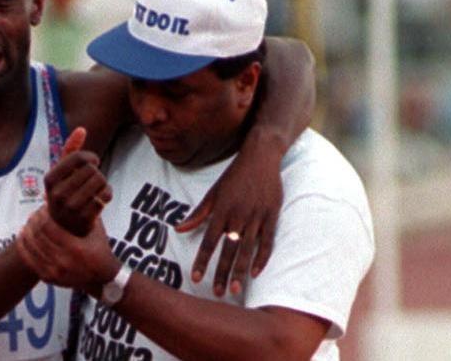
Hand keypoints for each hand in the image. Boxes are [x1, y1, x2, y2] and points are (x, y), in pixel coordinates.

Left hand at [16, 206, 118, 294]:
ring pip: (31, 247)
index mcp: (75, 248)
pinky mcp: (48, 278)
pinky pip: (28, 260)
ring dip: (27, 231)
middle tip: (35, 213)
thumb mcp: (96, 229)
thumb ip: (84, 211)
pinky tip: (23, 236)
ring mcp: (54, 272)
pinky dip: (23, 247)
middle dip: (34, 221)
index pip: (48, 226)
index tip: (44, 209)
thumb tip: (70, 195)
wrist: (102, 279)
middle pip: (37, 235)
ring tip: (29, 222)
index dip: (42, 215)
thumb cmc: (100, 249)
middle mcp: (63, 261)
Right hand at [45, 127, 111, 236]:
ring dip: (103, 184)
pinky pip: (105, 197)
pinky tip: (101, 199)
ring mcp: (70, 209)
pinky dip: (107, 195)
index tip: (93, 162)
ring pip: (100, 182)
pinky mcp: (84, 220)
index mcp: (49, 180)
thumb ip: (70, 150)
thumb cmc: (65, 193)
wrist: (64, 228)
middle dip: (97, 172)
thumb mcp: (63, 173)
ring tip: (96, 189)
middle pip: (92, 170)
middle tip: (93, 180)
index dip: (90, 157)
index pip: (78, 157)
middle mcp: (57, 195)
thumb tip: (81, 129)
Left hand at [175, 151, 281, 295]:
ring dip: (240, 271)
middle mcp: (238, 215)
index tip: (196, 278)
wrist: (260, 157)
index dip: (202, 261)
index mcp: (221, 210)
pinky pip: (267, 241)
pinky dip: (262, 257)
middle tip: (217, 293)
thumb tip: (178, 229)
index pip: (209, 241)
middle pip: (228, 250)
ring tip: (235, 289)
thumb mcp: (213, 193)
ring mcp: (256, 216)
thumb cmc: (233, 176)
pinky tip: (256, 273)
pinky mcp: (272, 215)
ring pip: (247, 249)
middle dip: (221, 273)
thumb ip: (198, 213)